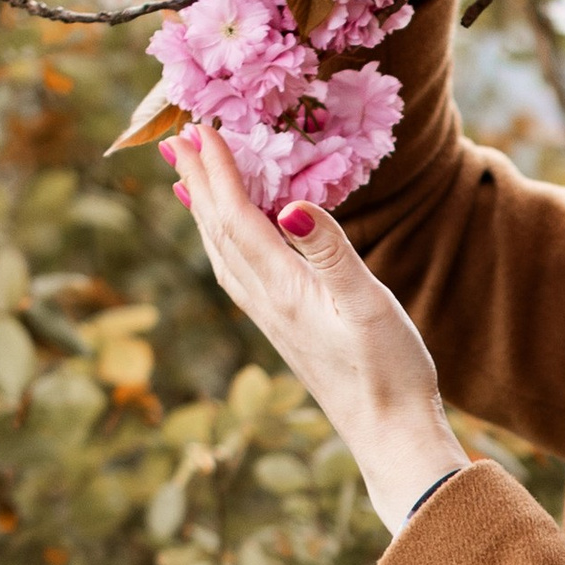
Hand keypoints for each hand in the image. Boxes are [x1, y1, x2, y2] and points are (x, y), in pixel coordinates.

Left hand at [169, 123, 467, 532]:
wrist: (389, 434)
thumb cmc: (388, 370)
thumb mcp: (368, 303)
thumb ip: (330, 251)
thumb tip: (293, 205)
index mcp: (282, 288)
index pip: (237, 218)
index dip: (218, 172)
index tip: (200, 129)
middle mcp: (266, 302)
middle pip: (219, 232)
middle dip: (198, 184)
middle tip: (175, 140)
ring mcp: (272, 319)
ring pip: (224, 254)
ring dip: (205, 212)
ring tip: (188, 181)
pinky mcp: (285, 330)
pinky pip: (241, 274)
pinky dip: (226, 244)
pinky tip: (233, 242)